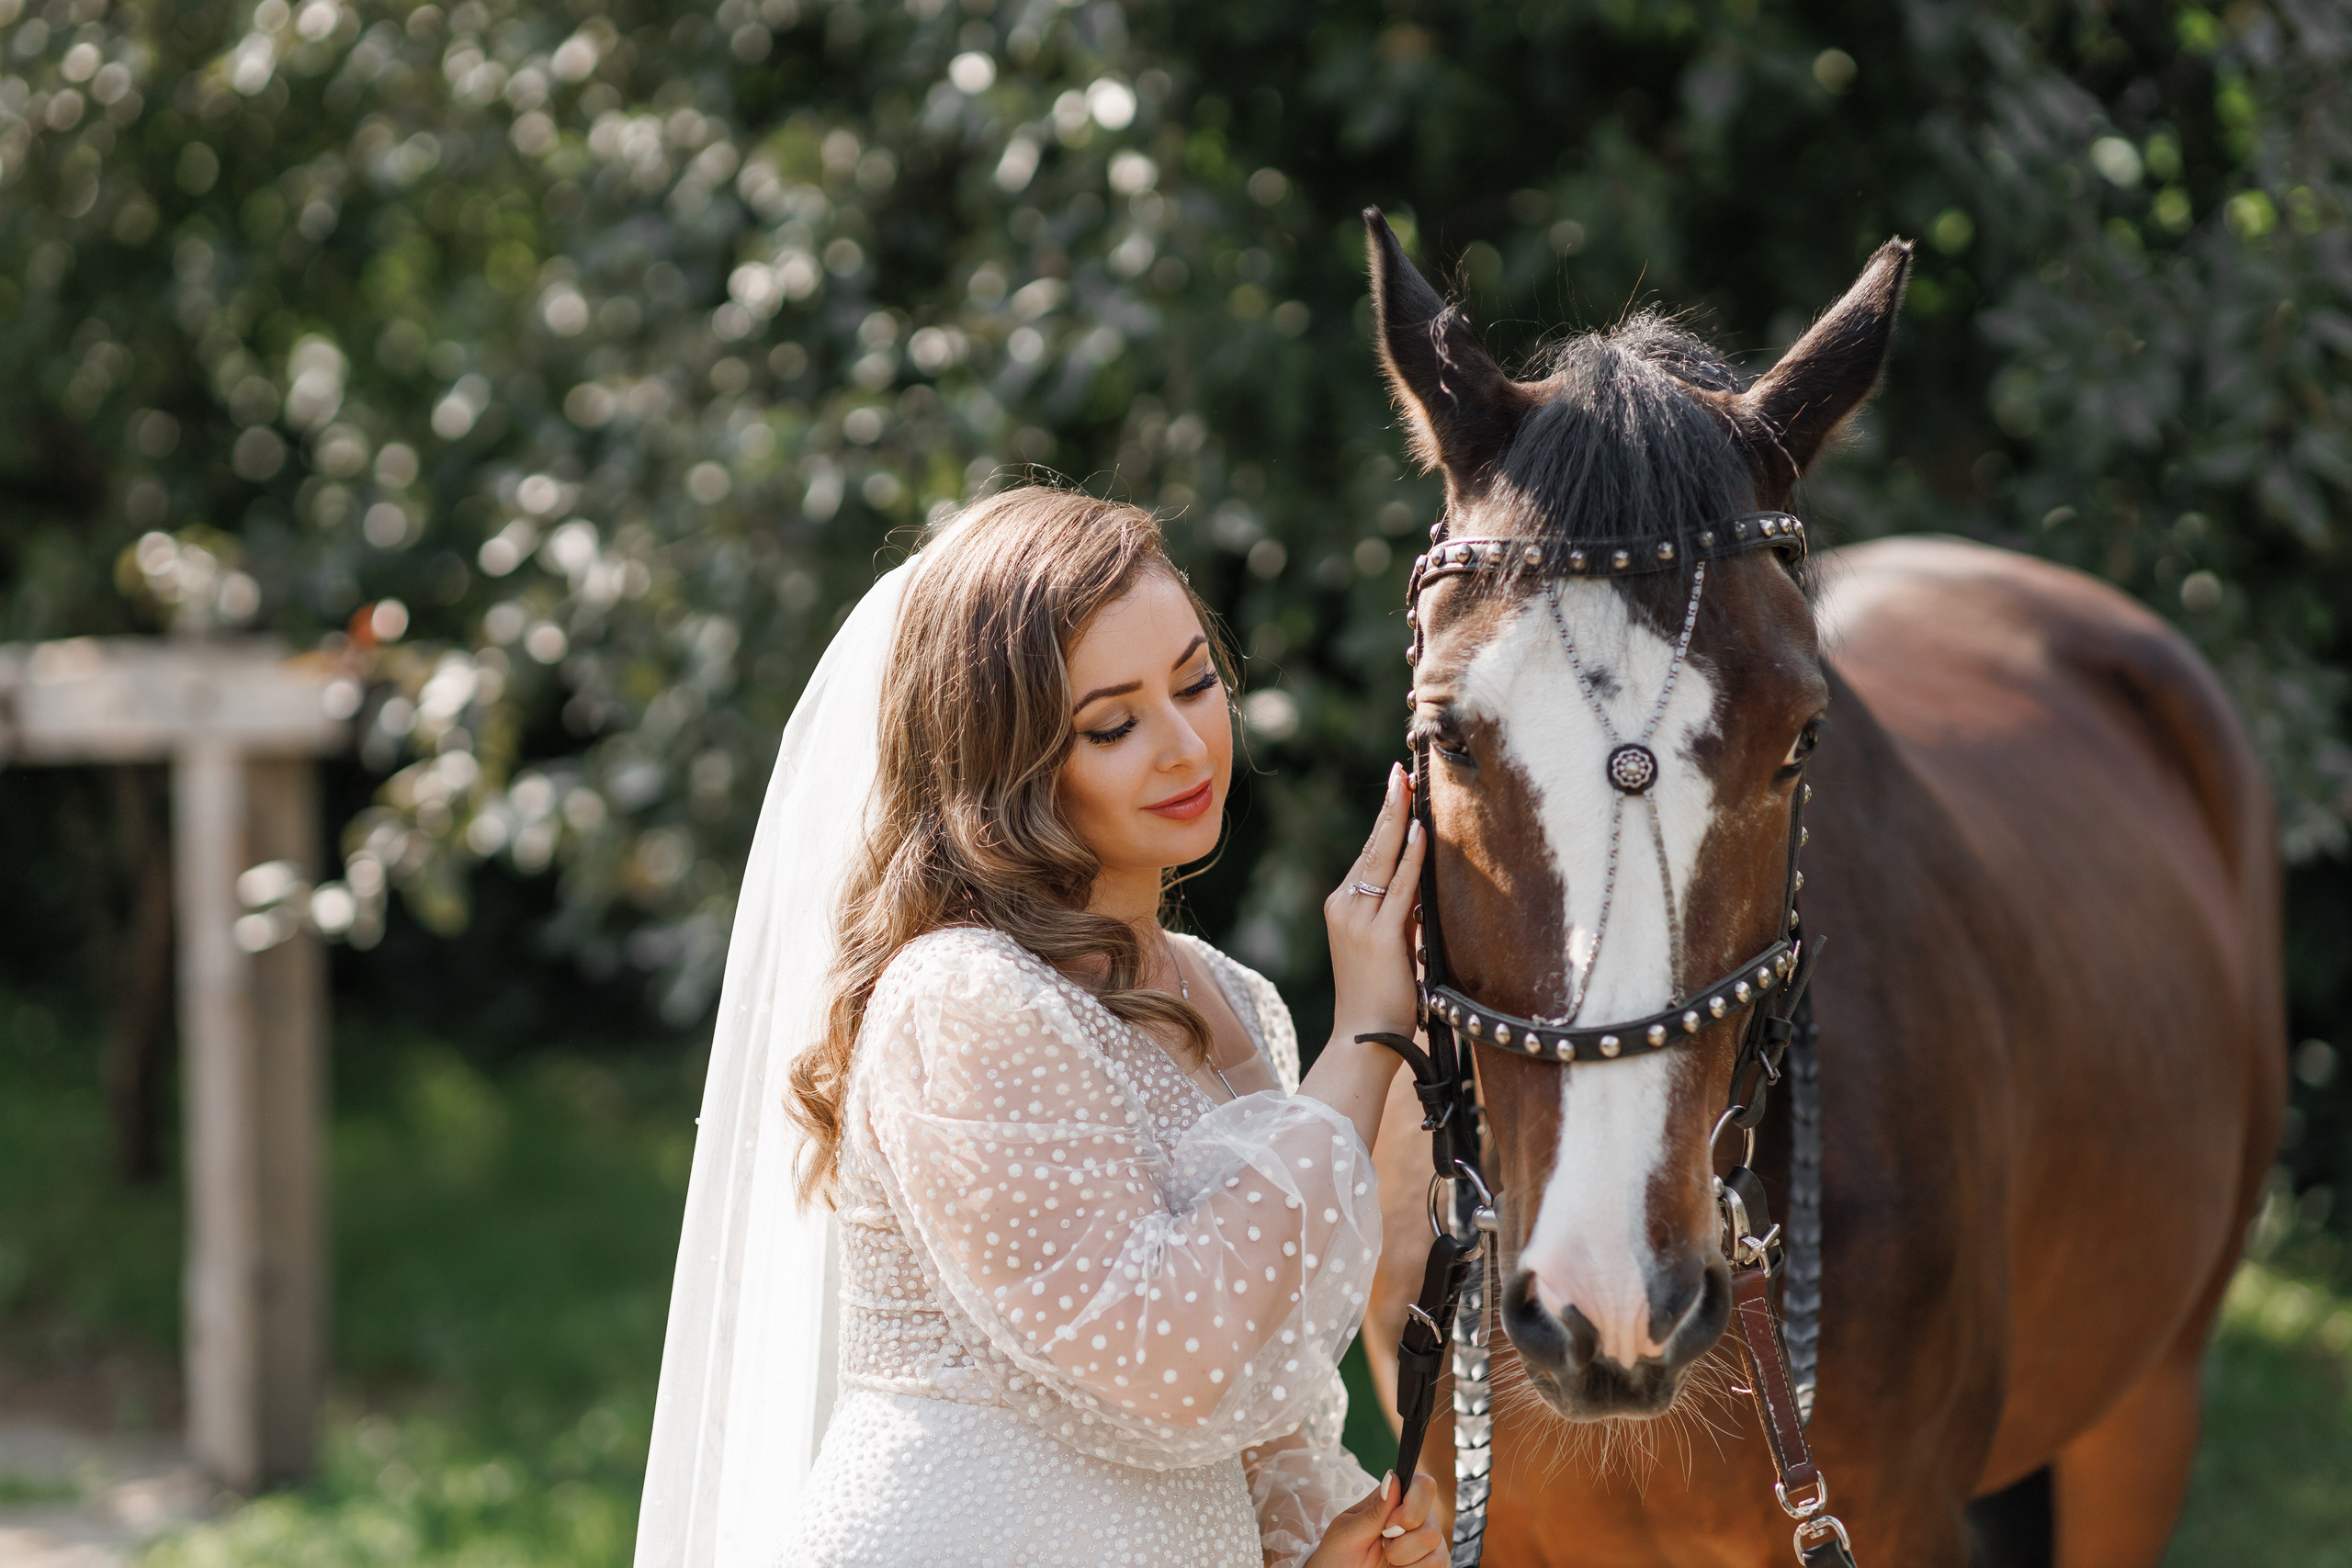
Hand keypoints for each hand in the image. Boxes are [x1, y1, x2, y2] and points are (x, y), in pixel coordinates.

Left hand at [1301, 1470, 1444, 1567]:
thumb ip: (1374, 1510)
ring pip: (1434, 1546)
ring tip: (1388, 1560)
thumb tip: (1394, 1478)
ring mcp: (1426, 1543)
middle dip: (1402, 1543)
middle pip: (1432, 1524)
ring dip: (1404, 1560)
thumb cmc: (1340, 1553)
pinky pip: (1439, 1565)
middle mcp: (1416, 1518)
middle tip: (1382, 1545)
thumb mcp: (1349, 1530)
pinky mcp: (1432, 1563)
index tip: (1388, 1525)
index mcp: (1395, 1500)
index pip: (1423, 1485)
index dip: (1411, 1506)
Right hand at [1324, 763, 1424, 1043]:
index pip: (1367, 855)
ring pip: (1383, 859)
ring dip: (1398, 819)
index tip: (1396, 789)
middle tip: (1399, 772)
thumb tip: (1422, 887)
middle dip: (1388, 806)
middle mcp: (1344, 907)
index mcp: (1341, 907)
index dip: (1384, 820)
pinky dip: (1411, 858)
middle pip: (1371, 847)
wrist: (1364, 1039)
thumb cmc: (1380, 999)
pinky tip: (1421, 832)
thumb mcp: (1385, 946)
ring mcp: (1358, 920)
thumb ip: (1398, 914)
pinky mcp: (1379, 936)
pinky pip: (1400, 888)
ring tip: (1408, 787)